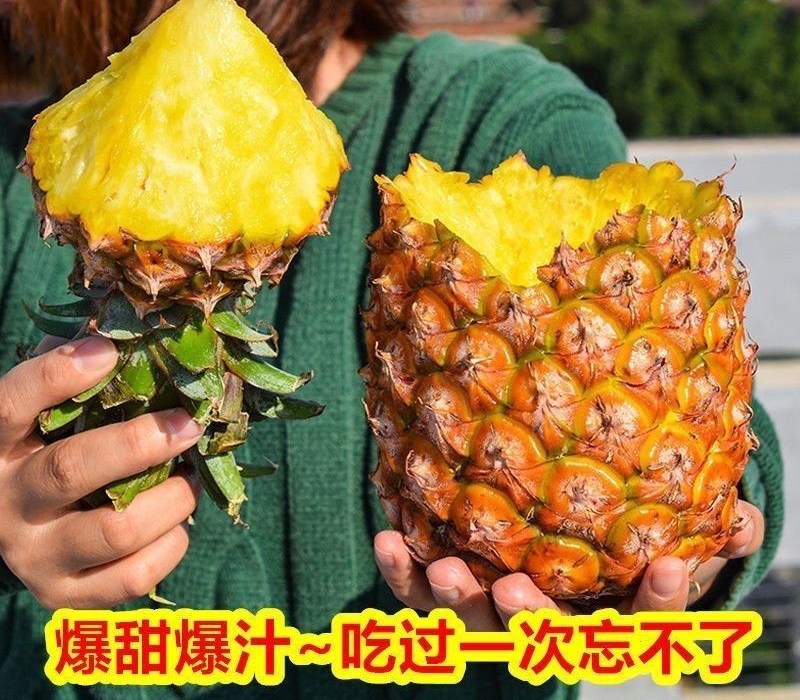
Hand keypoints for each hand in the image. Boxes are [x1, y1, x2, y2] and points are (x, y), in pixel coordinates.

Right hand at [0, 336, 203, 608]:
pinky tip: (178, 519)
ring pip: (115, 530)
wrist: (10, 530)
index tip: (109, 351)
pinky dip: (173, 543)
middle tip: (188, 423)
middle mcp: (6, 501)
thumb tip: (130, 330)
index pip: (12, 403)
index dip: (59, 374)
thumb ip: (72, 370)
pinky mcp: (65, 594)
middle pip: (70, 471)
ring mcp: (34, 554)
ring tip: (191, 476)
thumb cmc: (43, 449)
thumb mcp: (43, 411)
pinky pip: (134, 575)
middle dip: (140, 443)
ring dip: (173, 497)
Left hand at [374, 502, 763, 629]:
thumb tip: (743, 515)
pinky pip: (419, 595)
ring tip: (444, 572)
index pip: (638, 624)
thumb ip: (703, 532)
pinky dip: (402, 573)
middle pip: (541, 639)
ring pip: (473, 625)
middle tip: (515, 593)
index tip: (669, 569)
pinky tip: (387, 539)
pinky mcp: (446, 595)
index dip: (655, 605)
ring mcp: (492, 616)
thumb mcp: (659, 539)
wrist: (546, 550)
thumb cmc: (612, 547)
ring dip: (456, 602)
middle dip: (529, 622)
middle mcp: (547, 627)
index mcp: (605, 621)